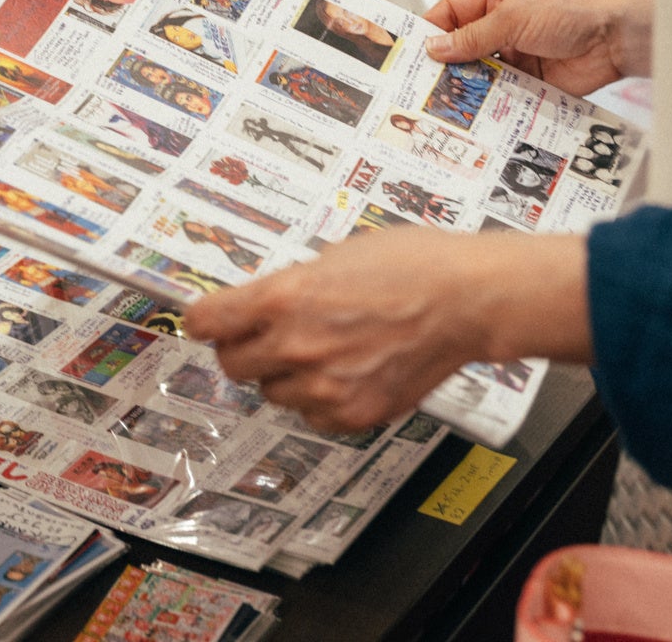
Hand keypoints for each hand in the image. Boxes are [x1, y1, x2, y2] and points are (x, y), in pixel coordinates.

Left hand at [183, 229, 589, 432]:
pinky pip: (312, 415)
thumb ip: (290, 286)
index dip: (205, 319)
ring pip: (272, 393)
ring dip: (285, 376)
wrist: (467, 300)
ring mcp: (325, 385)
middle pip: (232, 364)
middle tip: (267, 335)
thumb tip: (260, 305)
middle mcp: (296, 345)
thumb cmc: (410, 265)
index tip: (208, 320)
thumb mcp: (334, 256)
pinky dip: (320, 399)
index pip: (207, 321)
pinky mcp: (353, 414)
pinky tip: (346, 371)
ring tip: (322, 351)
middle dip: (245, 348)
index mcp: (285, 296)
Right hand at [424, 0, 651, 94]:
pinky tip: (474, 113)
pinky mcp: (532, 80)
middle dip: (446, 63)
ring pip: (481, 72)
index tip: (410, 51)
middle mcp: (505, 24)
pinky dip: (490, 102)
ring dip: (467, 85)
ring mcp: (518, 53)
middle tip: (421, 84)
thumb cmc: (572, 9)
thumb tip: (435, 48)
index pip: (453, 11)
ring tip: (443, 103)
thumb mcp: (513, 16)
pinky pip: (504, 93)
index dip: (432, 30)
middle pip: (464, 45)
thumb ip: (473, 36)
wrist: (619, 37)